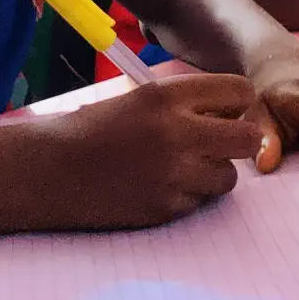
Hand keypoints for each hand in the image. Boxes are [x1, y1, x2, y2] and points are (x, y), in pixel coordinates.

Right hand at [47, 76, 261, 227]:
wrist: (50, 170)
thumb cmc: (93, 129)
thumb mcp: (141, 98)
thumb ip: (186, 103)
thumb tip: (234, 114)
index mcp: (168, 96)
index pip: (240, 91)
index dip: (238, 103)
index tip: (228, 112)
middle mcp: (176, 132)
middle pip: (247, 138)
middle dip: (240, 140)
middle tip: (220, 144)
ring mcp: (173, 174)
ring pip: (229, 177)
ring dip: (214, 172)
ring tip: (183, 167)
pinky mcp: (165, 208)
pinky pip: (199, 202)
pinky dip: (188, 196)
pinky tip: (159, 186)